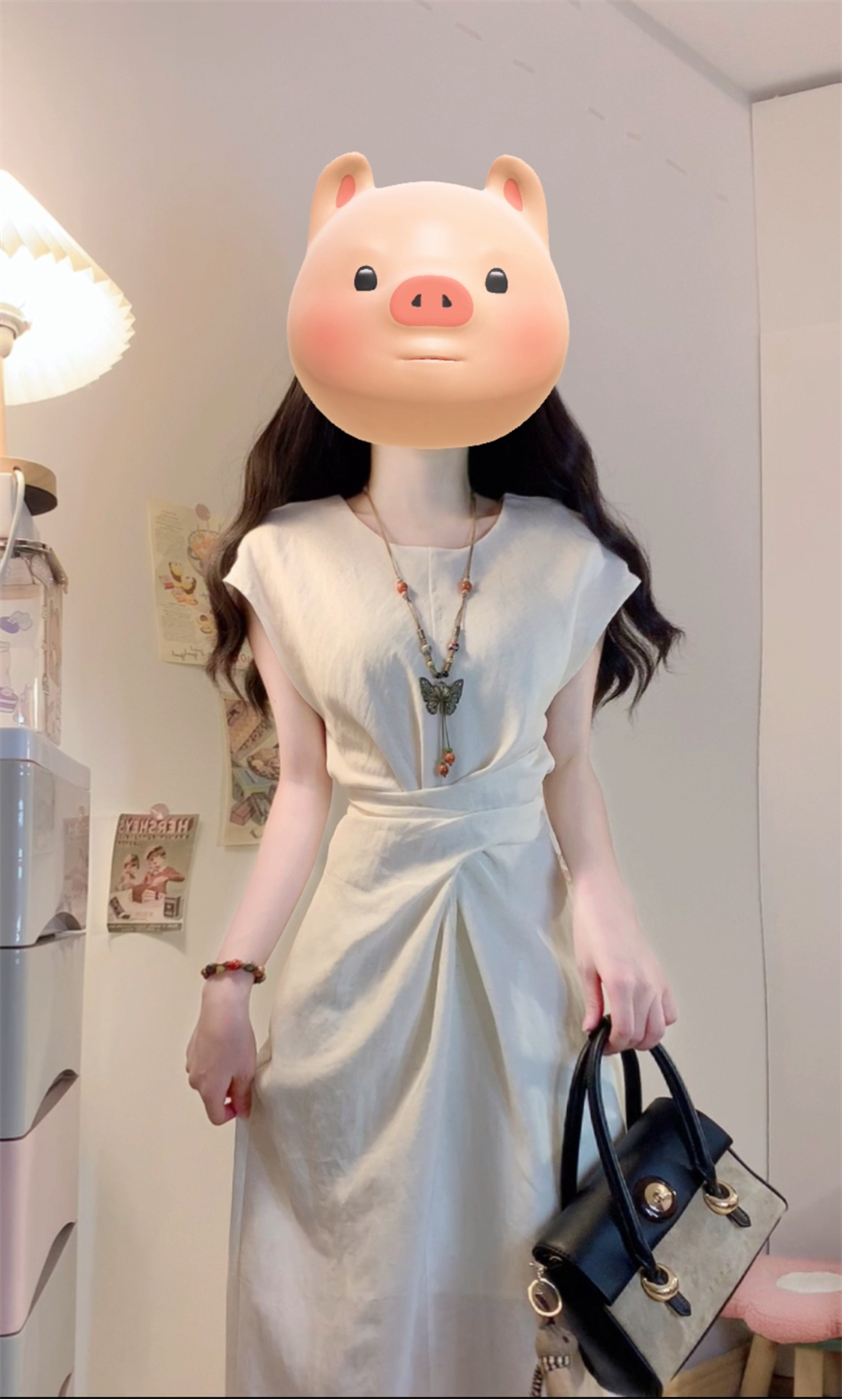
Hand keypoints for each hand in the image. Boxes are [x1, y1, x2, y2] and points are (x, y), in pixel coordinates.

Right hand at [186, 974, 256, 1124]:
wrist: (221, 1010)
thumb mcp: (246, 1073)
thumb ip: (243, 1097)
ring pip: (207, 1081)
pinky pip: (203, 1066)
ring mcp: (191, 1065)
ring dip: (221, 1076)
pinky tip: (225, 1047)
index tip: (243, 1099)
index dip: (232, 1113)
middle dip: (227, 1092)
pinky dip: (214, 1063)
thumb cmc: (235, 1040)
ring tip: (235, 1057)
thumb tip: (243, 1112)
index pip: (216, 1117)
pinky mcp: (191, 1051)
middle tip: (243, 1073)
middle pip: (211, 1098)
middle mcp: (195, 1081)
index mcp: (208, 1091)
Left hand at [571, 879, 676, 1053]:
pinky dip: (659, 1022)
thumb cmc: (593, 930)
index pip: (625, 1032)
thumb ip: (592, 1004)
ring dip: (644, 1037)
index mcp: (622, 984)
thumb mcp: (585, 969)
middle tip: (609, 1039)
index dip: (613, 1046)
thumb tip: (591, 1029)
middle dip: (626, 1043)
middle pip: (644, 1034)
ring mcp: (657, 981)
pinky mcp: (662, 977)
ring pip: (661, 1028)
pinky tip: (642, 1016)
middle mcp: (645, 985)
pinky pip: (670, 1011)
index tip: (602, 1045)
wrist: (607, 903)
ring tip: (624, 1030)